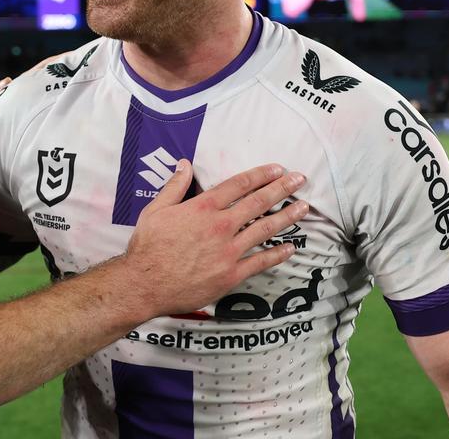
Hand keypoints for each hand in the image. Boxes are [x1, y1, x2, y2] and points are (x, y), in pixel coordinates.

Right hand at [122, 161, 308, 316]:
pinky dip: (278, 254)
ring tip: (303, 208)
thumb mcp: (155, 210)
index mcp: (203, 207)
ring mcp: (228, 251)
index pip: (239, 185)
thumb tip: (184, 164)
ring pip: (265, 229)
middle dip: (282, 189)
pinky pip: (260, 262)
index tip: (277, 169)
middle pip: (258, 202)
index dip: (260, 175)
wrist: (145, 284)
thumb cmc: (148, 247)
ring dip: (287, 217)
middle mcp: (220, 225)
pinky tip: (291, 247)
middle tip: (299, 180)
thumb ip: (174, 186)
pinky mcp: (231, 274)